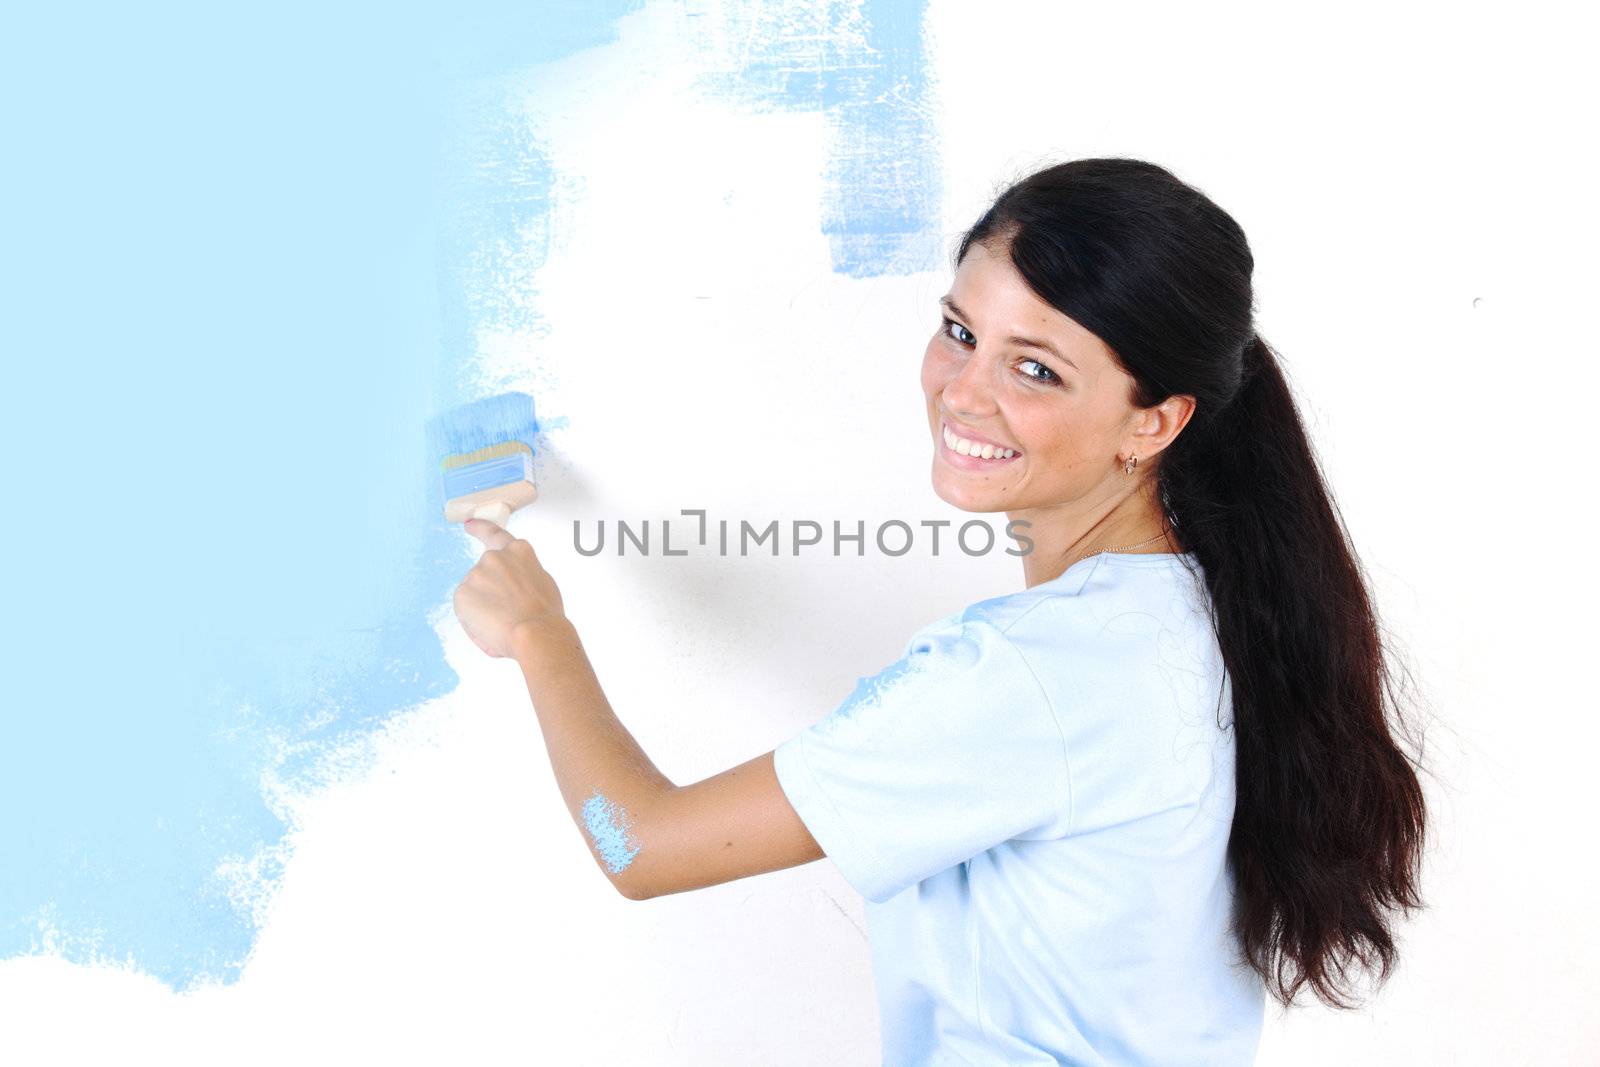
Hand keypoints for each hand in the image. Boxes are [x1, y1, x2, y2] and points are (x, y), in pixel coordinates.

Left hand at [452, 518, 566, 658]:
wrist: (535, 633)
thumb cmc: (545, 615)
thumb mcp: (542, 582)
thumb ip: (522, 574)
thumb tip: (510, 584)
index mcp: (519, 552)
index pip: (494, 534)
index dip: (480, 528)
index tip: (469, 525)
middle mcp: (495, 557)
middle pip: (485, 574)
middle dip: (491, 592)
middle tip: (508, 614)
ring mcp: (477, 573)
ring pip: (475, 594)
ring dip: (484, 608)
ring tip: (505, 623)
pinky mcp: (462, 593)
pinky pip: (466, 610)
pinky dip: (475, 621)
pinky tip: (493, 628)